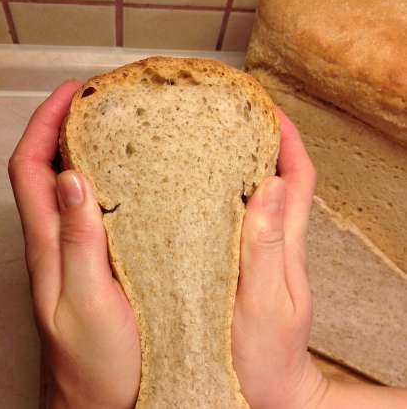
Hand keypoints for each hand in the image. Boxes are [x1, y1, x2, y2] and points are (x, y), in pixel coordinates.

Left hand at [9, 82, 140, 408]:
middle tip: (101, 105)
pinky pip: (98, 213)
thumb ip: (79, 243)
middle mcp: (60, 242)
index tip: (72, 95)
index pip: (32, 169)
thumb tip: (73, 179)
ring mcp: (79, 252)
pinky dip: (110, 186)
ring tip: (121, 131)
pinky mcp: (101, 262)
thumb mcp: (86, 301)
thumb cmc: (95, 362)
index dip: (44, 126)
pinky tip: (138, 183)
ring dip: (87, 152)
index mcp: (50, 246)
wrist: (101, 399)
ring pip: (72, 188)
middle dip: (65, 128)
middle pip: (48, 170)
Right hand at [232, 109, 326, 408]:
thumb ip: (266, 246)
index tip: (265, 109)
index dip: (287, 139)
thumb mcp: (265, 301)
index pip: (297, 176)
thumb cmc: (265, 354)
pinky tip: (194, 191)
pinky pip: (233, 219)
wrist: (266, 388)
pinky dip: (220, 196)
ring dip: (240, 163)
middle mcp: (274, 240)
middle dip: (261, 140)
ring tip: (209, 141)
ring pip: (255, 193)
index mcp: (286, 243)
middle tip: (231, 116)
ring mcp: (256, 250)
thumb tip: (267, 187)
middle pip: (277, 176)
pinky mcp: (236, 262)